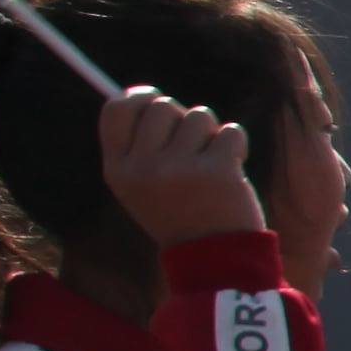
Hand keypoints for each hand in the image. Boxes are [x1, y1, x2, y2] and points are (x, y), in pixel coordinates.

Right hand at [100, 90, 264, 248]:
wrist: (212, 256)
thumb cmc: (180, 212)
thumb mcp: (142, 184)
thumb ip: (139, 144)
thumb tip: (146, 94)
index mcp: (117, 170)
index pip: (115, 110)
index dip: (136, 95)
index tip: (152, 96)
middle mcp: (143, 167)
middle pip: (161, 106)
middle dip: (181, 118)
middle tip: (191, 145)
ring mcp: (180, 169)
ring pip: (199, 116)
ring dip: (211, 133)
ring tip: (209, 165)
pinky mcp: (217, 170)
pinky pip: (230, 131)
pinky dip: (235, 145)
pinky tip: (231, 170)